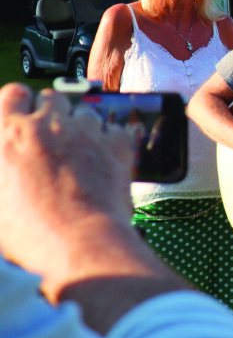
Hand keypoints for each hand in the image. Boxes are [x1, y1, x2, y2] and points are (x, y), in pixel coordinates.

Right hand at [0, 84, 133, 273]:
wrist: (79, 243)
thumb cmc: (30, 232)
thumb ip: (4, 171)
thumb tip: (11, 165)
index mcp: (9, 134)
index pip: (14, 94)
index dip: (21, 105)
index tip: (25, 117)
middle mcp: (47, 124)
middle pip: (52, 98)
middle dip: (53, 113)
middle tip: (55, 138)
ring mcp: (85, 132)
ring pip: (86, 112)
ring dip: (83, 126)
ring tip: (82, 153)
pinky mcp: (117, 146)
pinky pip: (116, 130)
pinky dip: (112, 141)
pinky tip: (107, 161)